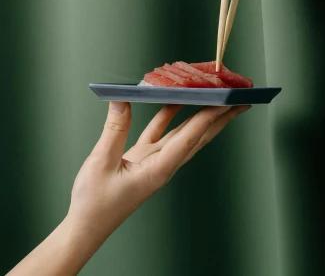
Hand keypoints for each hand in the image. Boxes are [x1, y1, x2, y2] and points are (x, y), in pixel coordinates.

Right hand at [8, 102, 249, 275]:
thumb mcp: (101, 163)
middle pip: (198, 136)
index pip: (189, 137)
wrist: (85, 227)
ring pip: (184, 134)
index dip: (208, 116)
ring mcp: (155, 163)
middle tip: (239, 98)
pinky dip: (169, 116)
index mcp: (158, 170)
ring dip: (201, 115)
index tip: (226, 101)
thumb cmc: (94, 204)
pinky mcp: (143, 160)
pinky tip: (175, 101)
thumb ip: (114, 129)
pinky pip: (161, 134)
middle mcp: (163, 166)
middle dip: (220, 117)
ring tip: (219, 99)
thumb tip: (122, 98)